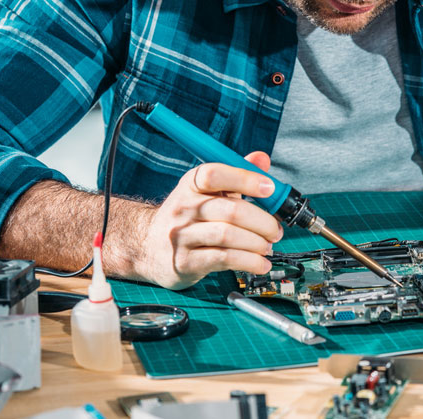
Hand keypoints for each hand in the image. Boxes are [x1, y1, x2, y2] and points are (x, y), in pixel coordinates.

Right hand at [135, 151, 282, 289]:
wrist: (146, 247)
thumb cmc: (187, 217)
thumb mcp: (206, 192)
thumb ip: (236, 175)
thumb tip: (261, 159)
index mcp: (191, 185)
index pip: (214, 174)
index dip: (244, 178)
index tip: (269, 187)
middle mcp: (183, 207)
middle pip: (230, 210)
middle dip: (262, 221)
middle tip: (276, 230)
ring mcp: (181, 236)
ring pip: (228, 236)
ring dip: (257, 243)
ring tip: (268, 246)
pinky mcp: (184, 262)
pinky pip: (223, 259)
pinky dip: (249, 262)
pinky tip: (260, 263)